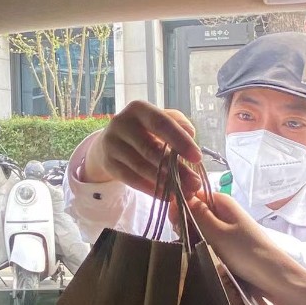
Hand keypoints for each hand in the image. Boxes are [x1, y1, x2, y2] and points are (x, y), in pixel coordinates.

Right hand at [83, 101, 202, 195]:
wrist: (109, 142)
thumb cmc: (143, 131)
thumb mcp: (159, 120)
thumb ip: (177, 124)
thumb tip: (190, 135)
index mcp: (139, 109)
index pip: (161, 124)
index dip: (180, 141)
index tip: (198, 157)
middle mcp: (122, 123)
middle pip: (151, 148)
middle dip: (176, 168)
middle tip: (195, 183)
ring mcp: (112, 144)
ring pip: (141, 166)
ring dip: (165, 182)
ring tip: (184, 192)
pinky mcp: (108, 163)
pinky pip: (131, 179)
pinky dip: (150, 189)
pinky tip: (166, 195)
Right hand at [188, 193, 305, 304]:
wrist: (273, 278)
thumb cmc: (246, 252)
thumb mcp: (217, 232)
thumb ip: (196, 214)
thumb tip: (178, 196)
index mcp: (222, 202)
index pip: (192, 195)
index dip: (181, 206)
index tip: (176, 223)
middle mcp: (223, 212)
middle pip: (194, 212)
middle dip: (186, 224)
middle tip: (187, 240)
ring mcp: (225, 229)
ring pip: (198, 229)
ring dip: (193, 238)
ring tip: (194, 251)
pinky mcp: (226, 245)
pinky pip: (207, 242)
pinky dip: (201, 248)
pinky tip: (199, 257)